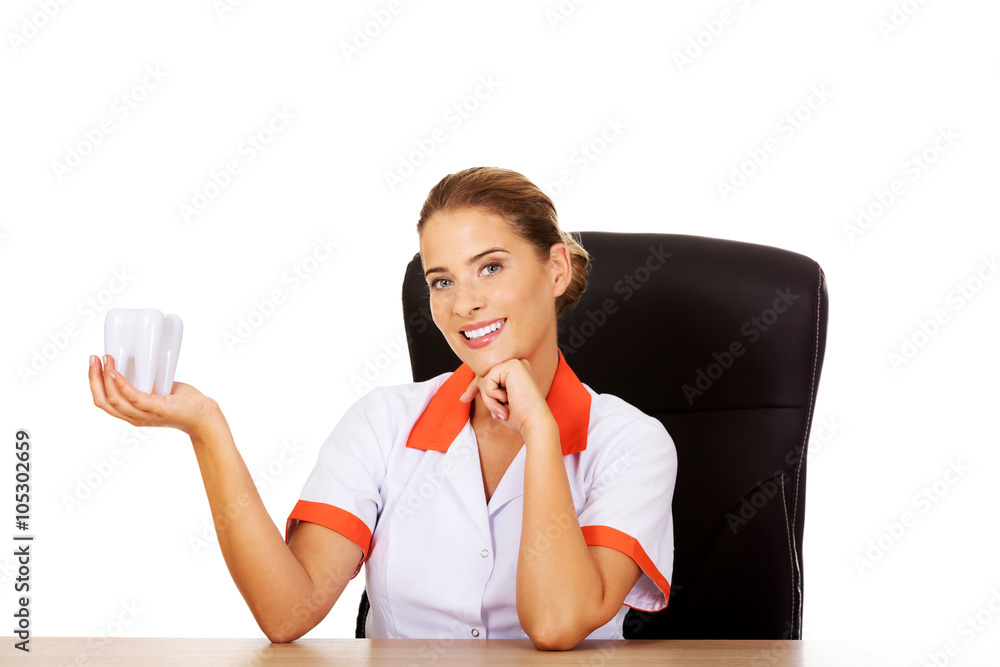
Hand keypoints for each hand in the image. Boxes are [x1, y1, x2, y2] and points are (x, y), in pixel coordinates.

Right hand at [89, 354, 219, 437]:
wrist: (205, 415)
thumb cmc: (185, 403)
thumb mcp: (159, 391)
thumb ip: (148, 383)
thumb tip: (142, 364)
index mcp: (132, 413)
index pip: (103, 401)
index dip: (94, 383)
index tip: (93, 362)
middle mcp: (134, 417)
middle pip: (103, 401)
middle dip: (93, 379)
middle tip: (93, 358)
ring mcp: (144, 414)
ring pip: (114, 400)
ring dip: (105, 378)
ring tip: (105, 359)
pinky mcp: (156, 409)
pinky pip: (133, 398)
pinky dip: (122, 385)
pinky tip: (116, 372)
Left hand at [459, 358, 554, 438]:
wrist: (534, 422)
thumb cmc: (521, 417)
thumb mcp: (499, 403)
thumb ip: (489, 392)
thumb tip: (469, 392)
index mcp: (517, 372)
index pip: (489, 375)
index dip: (475, 387)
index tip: (464, 398)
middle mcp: (517, 364)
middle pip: (485, 375)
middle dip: (480, 394)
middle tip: (494, 413)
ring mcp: (515, 363)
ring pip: (485, 378)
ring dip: (489, 399)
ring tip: (502, 410)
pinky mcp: (512, 366)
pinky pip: (488, 379)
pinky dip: (491, 395)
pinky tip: (505, 400)